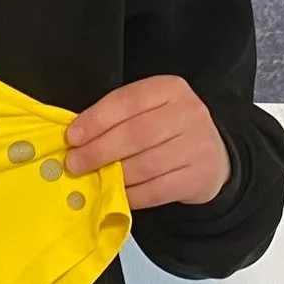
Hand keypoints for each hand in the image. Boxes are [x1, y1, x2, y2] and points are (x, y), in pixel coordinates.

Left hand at [64, 75, 228, 209]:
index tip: (72, 137)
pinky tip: (118, 194)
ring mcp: (198, 146)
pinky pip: (157, 190)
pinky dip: (132, 195)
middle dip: (99, 150)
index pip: (127, 101)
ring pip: (146, 164)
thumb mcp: (149, 110)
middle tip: (75, 162)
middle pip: (136, 134)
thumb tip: (76, 140)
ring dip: (114, 175)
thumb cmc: (167, 130)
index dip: (96, 120)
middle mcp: (188, 113)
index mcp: (170, 89)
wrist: (211, 157)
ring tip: (95, 179)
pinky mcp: (200, 177)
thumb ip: (118, 119)